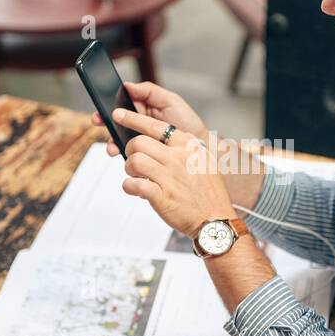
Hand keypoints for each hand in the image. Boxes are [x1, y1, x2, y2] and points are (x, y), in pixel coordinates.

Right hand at [88, 81, 206, 157]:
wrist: (199, 145)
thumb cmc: (187, 121)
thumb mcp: (170, 100)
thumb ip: (149, 91)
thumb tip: (127, 85)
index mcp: (142, 106)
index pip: (121, 103)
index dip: (108, 103)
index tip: (100, 104)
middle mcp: (138, 122)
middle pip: (115, 120)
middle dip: (104, 120)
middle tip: (98, 121)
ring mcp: (139, 138)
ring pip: (118, 137)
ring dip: (111, 140)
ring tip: (111, 145)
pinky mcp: (142, 152)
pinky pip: (127, 152)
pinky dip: (120, 152)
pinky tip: (120, 153)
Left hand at [113, 107, 235, 237]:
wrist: (215, 220)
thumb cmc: (209, 193)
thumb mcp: (205, 161)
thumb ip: (187, 148)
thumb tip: (170, 138)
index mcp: (188, 147)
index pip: (155, 126)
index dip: (133, 119)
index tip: (119, 115)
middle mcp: (178, 158)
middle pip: (139, 142)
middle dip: (130, 151)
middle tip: (134, 161)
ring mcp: (170, 177)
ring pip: (134, 161)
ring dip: (129, 169)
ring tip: (136, 176)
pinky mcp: (162, 196)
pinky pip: (134, 184)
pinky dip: (129, 187)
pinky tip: (135, 190)